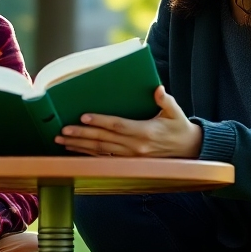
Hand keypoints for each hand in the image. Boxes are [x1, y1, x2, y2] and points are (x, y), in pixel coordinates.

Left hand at [55, 86, 202, 157]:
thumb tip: (158, 89)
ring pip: (99, 151)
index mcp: (145, 132)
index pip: (118, 126)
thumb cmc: (179, 128)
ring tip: (61, 140)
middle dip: (81, 134)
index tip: (84, 117)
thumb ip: (166, 100)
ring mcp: (130, 157)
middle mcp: (135, 147)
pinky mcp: (127, 162)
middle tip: (63, 130)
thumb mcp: (176, 112)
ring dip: (79, 146)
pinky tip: (74, 149)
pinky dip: (87, 154)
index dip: (100, 122)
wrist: (188, 151)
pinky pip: (103, 158)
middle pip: (103, 140)